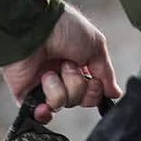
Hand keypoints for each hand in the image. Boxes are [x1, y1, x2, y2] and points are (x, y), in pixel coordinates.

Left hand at [1, 5, 122, 123]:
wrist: (34, 27)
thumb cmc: (64, 28)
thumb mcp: (95, 45)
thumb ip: (105, 72)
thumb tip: (114, 93)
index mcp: (79, 63)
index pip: (93, 90)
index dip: (95, 90)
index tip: (93, 79)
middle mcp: (62, 74)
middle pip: (79, 99)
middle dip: (76, 85)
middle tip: (68, 66)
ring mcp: (44, 84)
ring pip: (61, 104)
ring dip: (58, 87)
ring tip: (49, 71)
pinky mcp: (26, 92)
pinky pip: (39, 113)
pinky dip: (43, 112)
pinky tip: (43, 105)